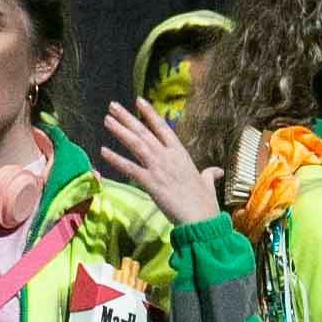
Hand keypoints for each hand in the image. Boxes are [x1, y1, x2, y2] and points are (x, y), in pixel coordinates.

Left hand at [99, 99, 220, 225]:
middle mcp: (168, 156)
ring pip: (136, 144)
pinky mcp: (150, 183)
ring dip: (120, 131)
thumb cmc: (205, 203)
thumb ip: (209, 174)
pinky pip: (130, 168)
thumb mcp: (208, 184)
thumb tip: (217, 171)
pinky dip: (116, 159)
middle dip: (128, 117)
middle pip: (145, 132)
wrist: (200, 219)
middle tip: (113, 106)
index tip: (138, 101)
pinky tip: (103, 151)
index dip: (150, 114)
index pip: (163, 128)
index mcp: (181, 154)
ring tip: (107, 119)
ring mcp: (159, 168)